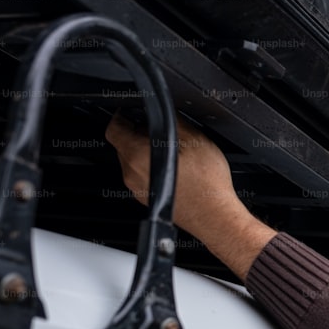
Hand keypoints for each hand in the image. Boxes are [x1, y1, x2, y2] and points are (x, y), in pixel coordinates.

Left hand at [105, 112, 274, 277]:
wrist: (215, 216)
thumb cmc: (206, 184)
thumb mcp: (195, 138)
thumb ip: (173, 120)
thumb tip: (164, 111)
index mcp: (138, 155)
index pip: (113, 129)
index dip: (122, 116)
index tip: (132, 112)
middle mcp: (132, 174)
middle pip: (123, 146)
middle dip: (139, 135)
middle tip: (163, 133)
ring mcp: (138, 189)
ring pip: (134, 162)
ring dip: (148, 153)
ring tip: (174, 153)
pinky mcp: (147, 199)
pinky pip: (143, 177)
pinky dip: (154, 170)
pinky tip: (176, 170)